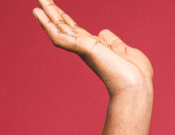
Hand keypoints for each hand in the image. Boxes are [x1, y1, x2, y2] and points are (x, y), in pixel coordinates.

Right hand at [32, 0, 152, 95]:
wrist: (136, 86)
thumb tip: (103, 33)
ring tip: (38, 0)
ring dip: (47, 14)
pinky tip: (38, 14)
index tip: (57, 10)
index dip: (65, 19)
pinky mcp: (82, 47)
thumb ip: (113, 42)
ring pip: (59, 28)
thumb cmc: (135, 74)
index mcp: (95, 48)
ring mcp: (82, 48)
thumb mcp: (124, 50)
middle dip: (52, 12)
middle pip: (64, 26)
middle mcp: (85, 48)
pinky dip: (47, 25)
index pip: (76, 30)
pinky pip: (60, 36)